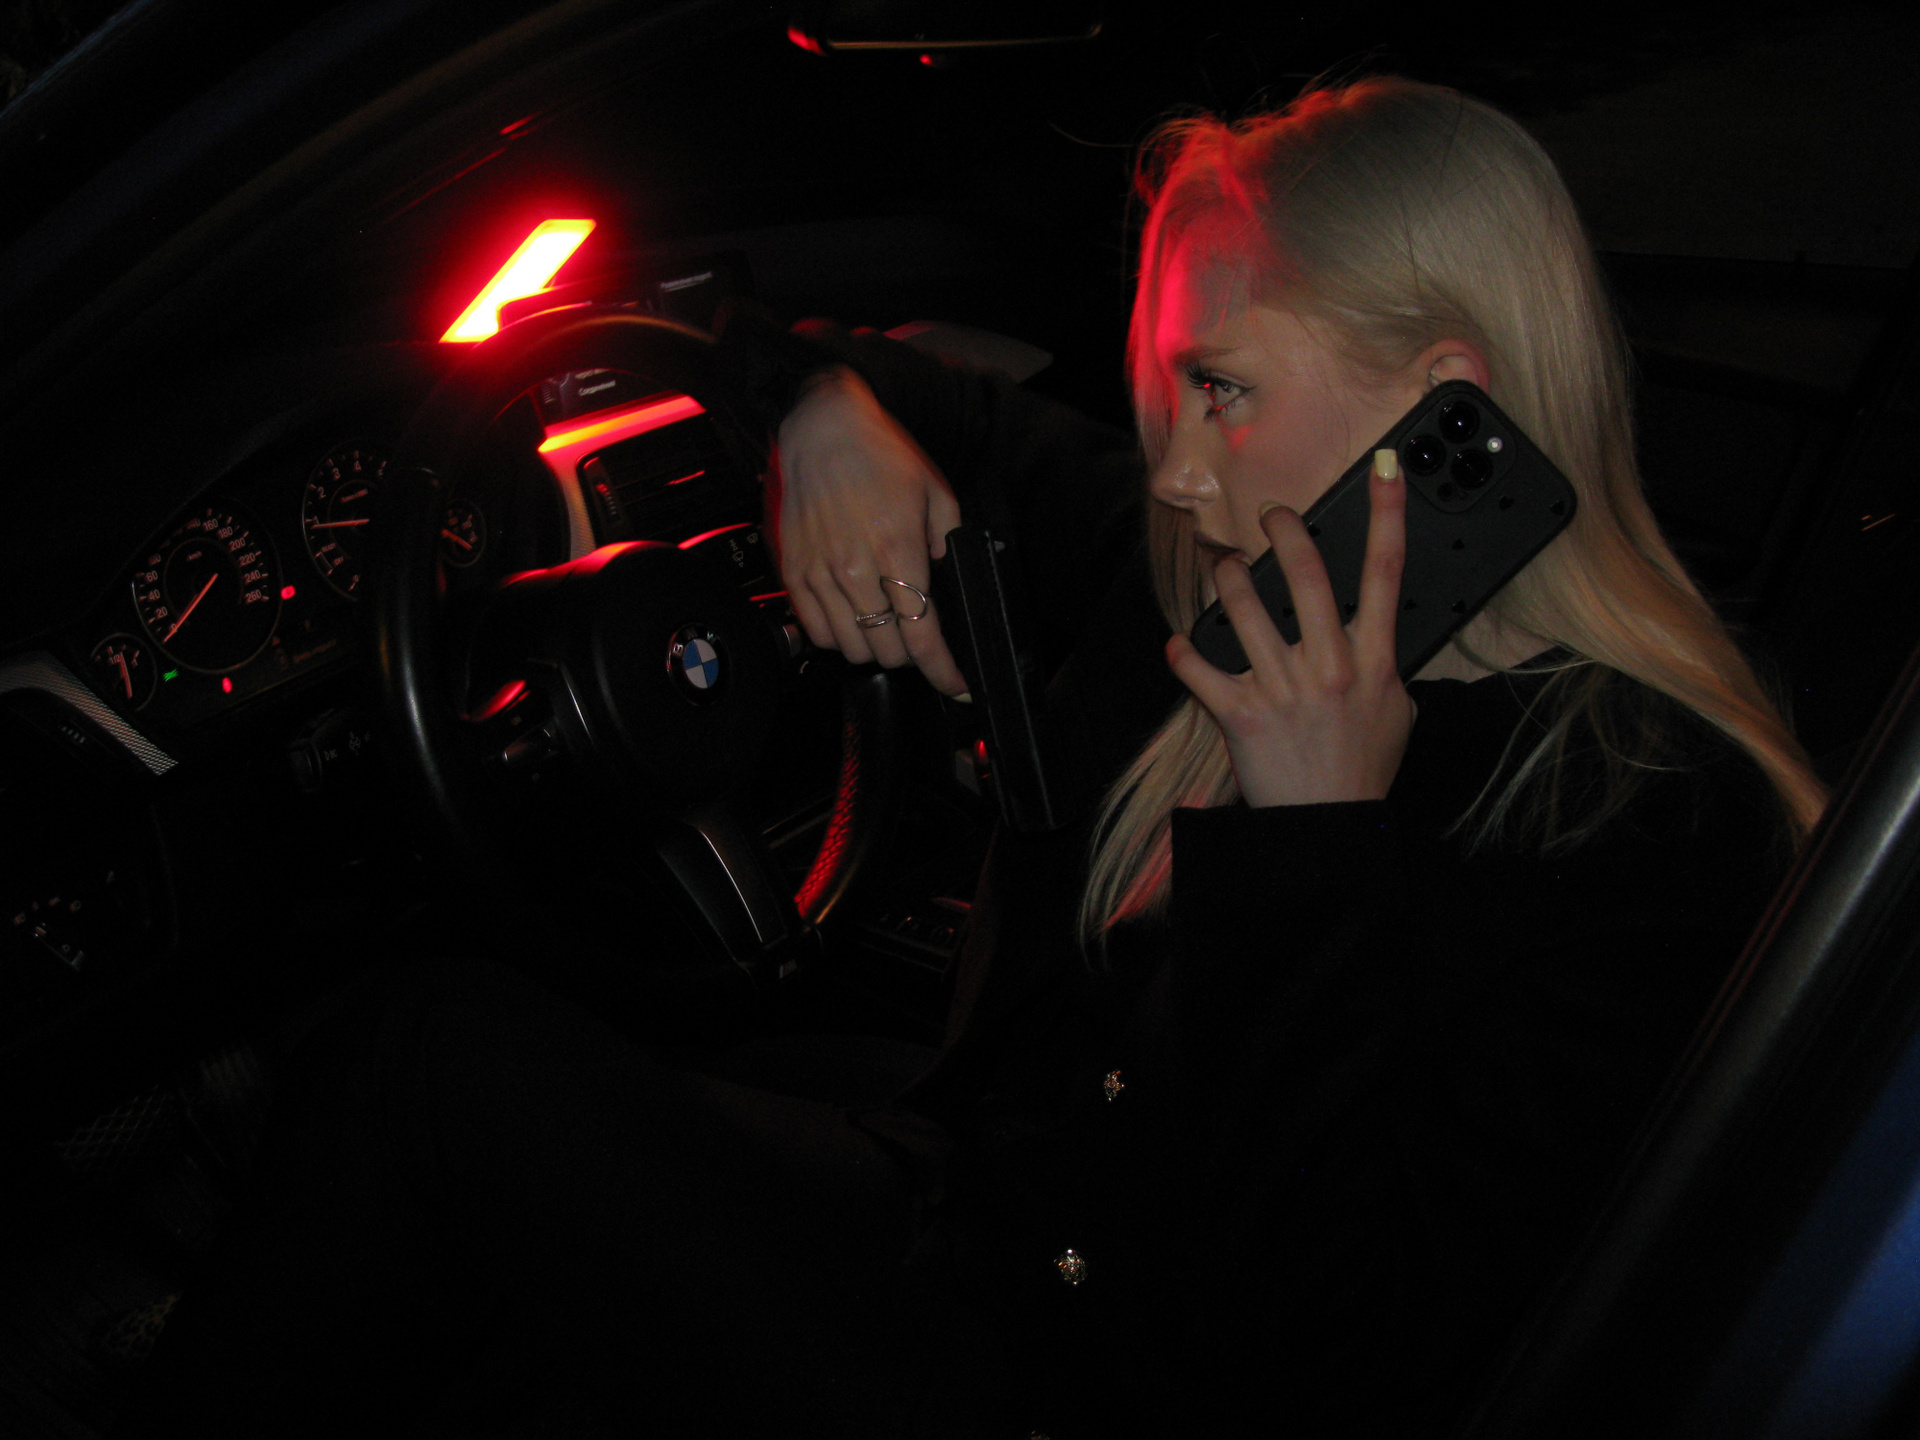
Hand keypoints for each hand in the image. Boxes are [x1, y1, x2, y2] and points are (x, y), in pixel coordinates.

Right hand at [770, 367, 968, 696]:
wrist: (822, 429)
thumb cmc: (881, 456)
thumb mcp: (936, 492)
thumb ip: (950, 541)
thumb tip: (947, 579)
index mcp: (897, 549)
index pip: (922, 635)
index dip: (943, 670)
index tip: (957, 686)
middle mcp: (855, 568)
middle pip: (888, 651)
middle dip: (912, 654)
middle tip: (918, 636)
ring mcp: (820, 573)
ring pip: (852, 649)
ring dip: (875, 647)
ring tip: (885, 624)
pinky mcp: (794, 572)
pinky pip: (817, 633)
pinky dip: (839, 637)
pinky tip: (853, 617)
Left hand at [1166, 450, 1414, 807]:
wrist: (1328, 828)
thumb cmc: (1363, 768)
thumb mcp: (1397, 711)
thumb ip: (1385, 664)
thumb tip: (1375, 629)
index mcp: (1373, 660)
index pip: (1385, 572)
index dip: (1388, 513)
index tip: (1384, 468)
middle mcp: (1328, 665)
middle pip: (1304, 574)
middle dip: (1284, 529)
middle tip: (1271, 515)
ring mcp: (1281, 688)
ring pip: (1243, 605)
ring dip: (1227, 577)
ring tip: (1224, 569)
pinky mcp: (1240, 713)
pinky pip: (1198, 667)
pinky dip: (1182, 652)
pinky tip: (1179, 646)